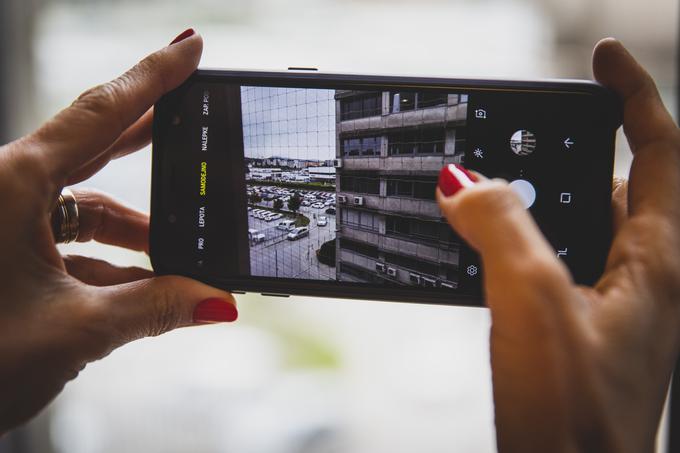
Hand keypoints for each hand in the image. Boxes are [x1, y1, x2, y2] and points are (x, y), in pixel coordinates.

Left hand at [0, 29, 236, 433]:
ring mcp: (3, 219)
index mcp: (12, 183)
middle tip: (194, 119)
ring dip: (132, 228)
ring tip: (179, 252)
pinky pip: (66, 239)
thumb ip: (156, 309)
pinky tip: (141, 282)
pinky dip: (106, 258)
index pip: (100, 114)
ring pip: (82, 205)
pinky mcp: (3, 250)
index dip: (154, 76)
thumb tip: (219, 301)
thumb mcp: (74, 330)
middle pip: (93, 146)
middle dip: (148, 136)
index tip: (191, 47)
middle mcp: (6, 189)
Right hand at [437, 39, 679, 452]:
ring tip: (492, 190)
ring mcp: (615, 304)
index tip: (602, 57)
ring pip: (586, 224)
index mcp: (656, 260)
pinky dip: (529, 241)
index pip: (661, 151)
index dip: (634, 95)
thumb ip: (501, 228)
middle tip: (525, 135)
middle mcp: (644, 277)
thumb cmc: (572, 414)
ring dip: (545, 197)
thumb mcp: (533, 302)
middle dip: (577, 149)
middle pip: (622, 184)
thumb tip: (464, 181)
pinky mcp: (585, 326)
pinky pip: (561, 260)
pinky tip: (489, 252)